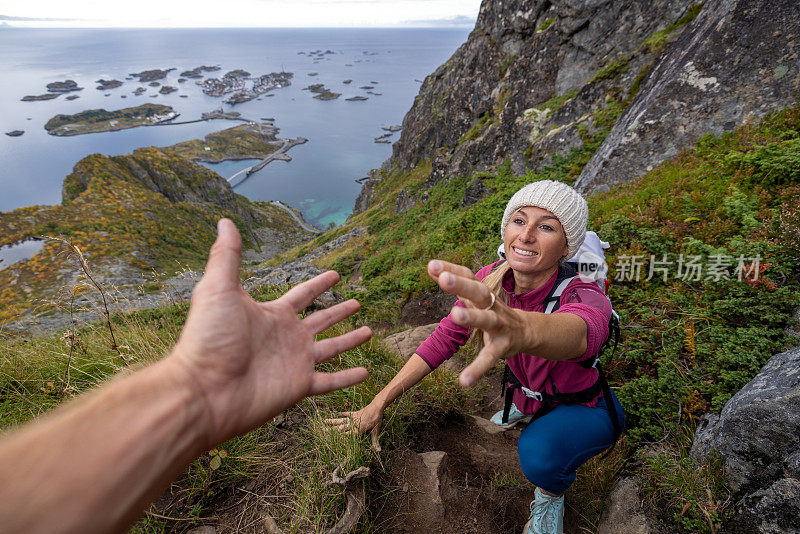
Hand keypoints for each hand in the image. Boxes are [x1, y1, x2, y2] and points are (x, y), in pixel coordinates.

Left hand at [170, 219, 371, 446]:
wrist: (205, 389)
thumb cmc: (209, 338)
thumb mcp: (218, 289)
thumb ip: (227, 256)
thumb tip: (224, 221)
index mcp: (272, 314)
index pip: (302, 294)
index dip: (319, 283)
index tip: (336, 274)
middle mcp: (287, 337)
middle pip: (321, 321)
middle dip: (339, 311)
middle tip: (358, 302)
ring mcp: (294, 362)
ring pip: (331, 349)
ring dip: (350, 341)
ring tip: (370, 331)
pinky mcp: (298, 386)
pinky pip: (330, 381)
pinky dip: (348, 378)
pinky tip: (366, 373)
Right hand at [324, 403, 383, 451]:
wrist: (376, 407)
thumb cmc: (376, 420)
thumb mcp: (376, 431)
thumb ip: (375, 441)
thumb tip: (379, 450)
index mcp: (357, 430)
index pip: (346, 435)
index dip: (339, 438)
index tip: (330, 440)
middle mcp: (353, 424)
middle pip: (340, 428)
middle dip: (331, 430)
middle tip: (322, 430)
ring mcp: (353, 418)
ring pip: (341, 420)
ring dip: (332, 421)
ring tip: (324, 421)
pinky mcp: (355, 413)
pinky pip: (347, 414)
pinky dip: (343, 414)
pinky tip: (337, 413)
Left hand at [427, 260, 533, 387]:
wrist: (527, 331)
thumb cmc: (492, 310)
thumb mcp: (476, 296)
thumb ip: (455, 283)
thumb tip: (431, 265)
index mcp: (483, 293)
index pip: (468, 276)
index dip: (451, 269)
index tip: (431, 265)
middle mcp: (492, 305)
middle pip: (478, 292)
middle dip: (461, 284)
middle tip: (444, 278)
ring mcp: (499, 325)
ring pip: (487, 319)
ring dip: (472, 317)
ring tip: (454, 315)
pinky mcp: (502, 347)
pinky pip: (489, 357)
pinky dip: (477, 369)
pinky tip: (464, 381)